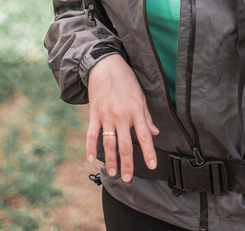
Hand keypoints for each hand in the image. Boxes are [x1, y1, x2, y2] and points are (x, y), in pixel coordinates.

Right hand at [86, 54, 159, 181]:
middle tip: (128, 179)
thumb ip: (147, 117)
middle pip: (126, 145)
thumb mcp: (141, 96)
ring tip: (114, 173)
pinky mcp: (94, 114)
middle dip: (128, 164)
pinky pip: (91, 134)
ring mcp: (107, 116)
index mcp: (136, 111)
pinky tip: (91, 160)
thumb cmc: (126, 80)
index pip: (145, 136)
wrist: (105, 66)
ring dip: (111, 160)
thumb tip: (155, 133)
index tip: (151, 166)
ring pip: (109, 144)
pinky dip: (90, 148)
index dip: (149, 152)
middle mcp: (122, 116)